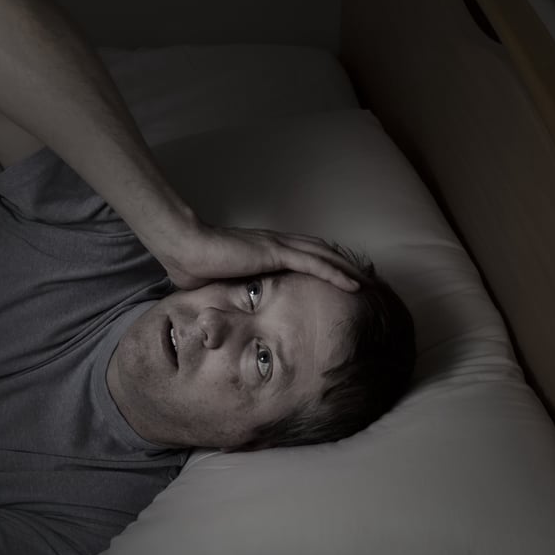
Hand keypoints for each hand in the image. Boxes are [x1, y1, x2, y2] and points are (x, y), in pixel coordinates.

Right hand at [154, 221, 360, 291]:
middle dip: (346, 265)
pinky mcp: (276, 253)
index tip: (341, 278)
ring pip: (325, 255)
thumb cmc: (191, 265)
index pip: (303, 254)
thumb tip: (219, 311)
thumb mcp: (214, 285)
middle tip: (369, 280)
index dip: (325, 264)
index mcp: (263, 250)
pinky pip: (315, 264)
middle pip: (322, 251)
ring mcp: (277, 246)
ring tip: (371, 284)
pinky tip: (354, 286)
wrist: (183, 248)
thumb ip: (225, 292)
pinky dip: (337, 274)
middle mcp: (276, 243)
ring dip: (350, 270)